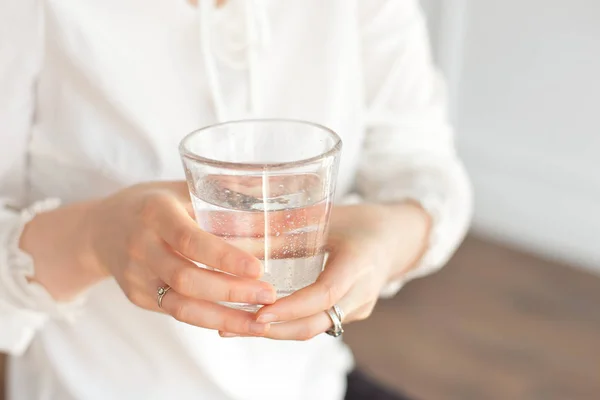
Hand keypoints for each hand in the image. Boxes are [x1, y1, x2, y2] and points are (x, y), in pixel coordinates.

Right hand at [83, 181, 276, 334]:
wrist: (100, 228)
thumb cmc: (154, 204)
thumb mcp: (181, 189)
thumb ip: (223, 196)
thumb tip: (279, 208)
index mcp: (154, 212)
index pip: (189, 239)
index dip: (223, 256)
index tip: (258, 268)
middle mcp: (141, 246)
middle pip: (187, 278)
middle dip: (231, 291)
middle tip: (270, 295)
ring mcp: (136, 277)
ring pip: (181, 307)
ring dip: (225, 318)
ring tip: (261, 323)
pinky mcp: (139, 298)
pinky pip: (177, 314)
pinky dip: (210, 320)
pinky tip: (240, 322)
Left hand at [220, 203, 430, 339]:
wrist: (395, 238)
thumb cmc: (359, 220)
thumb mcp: (326, 217)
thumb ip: (286, 227)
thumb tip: (238, 235)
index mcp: (358, 262)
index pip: (325, 294)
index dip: (292, 307)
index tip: (260, 312)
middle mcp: (362, 291)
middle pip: (317, 322)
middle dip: (277, 328)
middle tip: (237, 325)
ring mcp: (359, 307)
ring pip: (317, 328)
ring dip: (279, 330)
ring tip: (237, 325)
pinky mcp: (351, 314)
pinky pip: (320, 324)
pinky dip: (291, 324)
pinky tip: (262, 319)